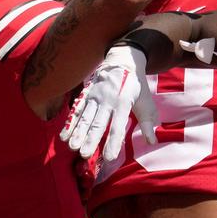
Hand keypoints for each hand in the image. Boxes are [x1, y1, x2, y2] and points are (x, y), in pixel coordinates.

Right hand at [60, 45, 158, 160]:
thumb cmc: (137, 86)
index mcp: (123, 103)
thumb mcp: (146, 102)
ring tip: (72, 147)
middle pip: (98, 123)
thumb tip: (152, 142)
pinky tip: (63, 136)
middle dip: (90, 139)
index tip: (109, 158)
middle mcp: (107, 100)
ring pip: (85, 117)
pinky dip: (70, 122)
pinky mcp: (86, 93)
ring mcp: (95, 96)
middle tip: (85, 154)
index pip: (117, 127)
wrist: (123, 59)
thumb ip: (148, 123)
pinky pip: (76, 109)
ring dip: (77, 132)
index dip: (113, 143)